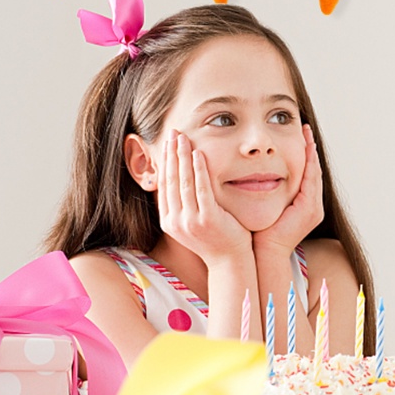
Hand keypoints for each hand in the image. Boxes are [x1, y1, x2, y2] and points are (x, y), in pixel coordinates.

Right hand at [158, 131, 251, 264]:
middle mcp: (175, 222)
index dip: (164, 162)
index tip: (167, 144)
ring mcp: (190, 221)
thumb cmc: (217, 239)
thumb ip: (185, 204)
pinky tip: (198, 154)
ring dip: (182, 157)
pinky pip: (201, 188)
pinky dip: (199, 169)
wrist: (231, 262)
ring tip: (183, 137)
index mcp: (169, 222)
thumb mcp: (194, 222)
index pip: (163, 185)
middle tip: (172, 133)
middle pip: (170, 180)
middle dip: (170, 154)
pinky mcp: (207, 219)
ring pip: (183, 182)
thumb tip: (181, 180)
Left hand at [252, 124, 323, 256]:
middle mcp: (313, 205)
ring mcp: (314, 208)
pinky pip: (311, 180)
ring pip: (314, 172)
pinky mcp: (310, 208)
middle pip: (313, 170)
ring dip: (311, 152)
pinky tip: (306, 148)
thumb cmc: (261, 232)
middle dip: (310, 149)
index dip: (304, 154)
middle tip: (305, 129)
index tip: (300, 136)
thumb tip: (253, 174)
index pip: (306, 174)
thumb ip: (266, 191)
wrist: (265, 252)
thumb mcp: (266, 206)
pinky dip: (309, 163)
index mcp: (304, 205)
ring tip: (306, 134)